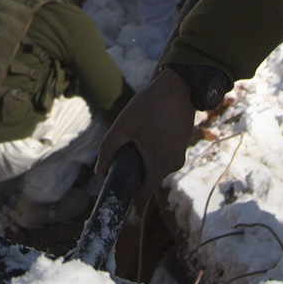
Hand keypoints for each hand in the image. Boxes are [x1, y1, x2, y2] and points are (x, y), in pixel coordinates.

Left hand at [96, 69, 203, 194]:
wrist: (177, 88)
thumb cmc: (149, 107)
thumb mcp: (122, 126)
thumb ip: (108, 150)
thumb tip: (99, 172)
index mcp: (158, 165)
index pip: (144, 195)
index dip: (130, 195)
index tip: (119, 189)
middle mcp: (173, 165)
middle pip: (149, 181)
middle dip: (137, 173)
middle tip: (125, 154)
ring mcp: (180, 156)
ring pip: (157, 168)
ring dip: (146, 160)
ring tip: (139, 139)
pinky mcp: (183, 147)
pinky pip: (165, 158)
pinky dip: (155, 152)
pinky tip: (150, 134)